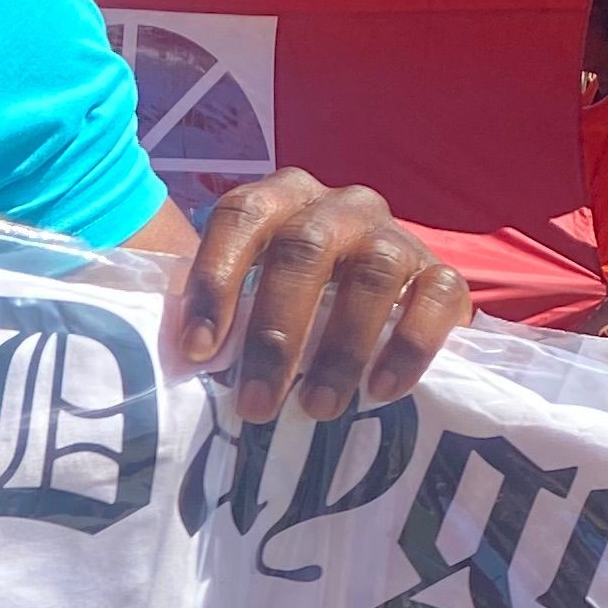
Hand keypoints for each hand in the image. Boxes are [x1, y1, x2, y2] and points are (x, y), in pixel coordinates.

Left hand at [165, 172, 470, 422]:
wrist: (356, 308)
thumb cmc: (277, 312)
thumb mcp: (238, 305)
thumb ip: (209, 321)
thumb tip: (167, 370)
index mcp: (278, 200)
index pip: (241, 216)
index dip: (216, 280)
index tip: (199, 353)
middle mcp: (339, 207)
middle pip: (304, 250)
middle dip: (276, 332)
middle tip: (256, 404)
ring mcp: (394, 236)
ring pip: (374, 272)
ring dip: (342, 345)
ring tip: (316, 407)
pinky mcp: (440, 272)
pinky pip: (440, 294)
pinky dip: (411, 343)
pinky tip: (382, 390)